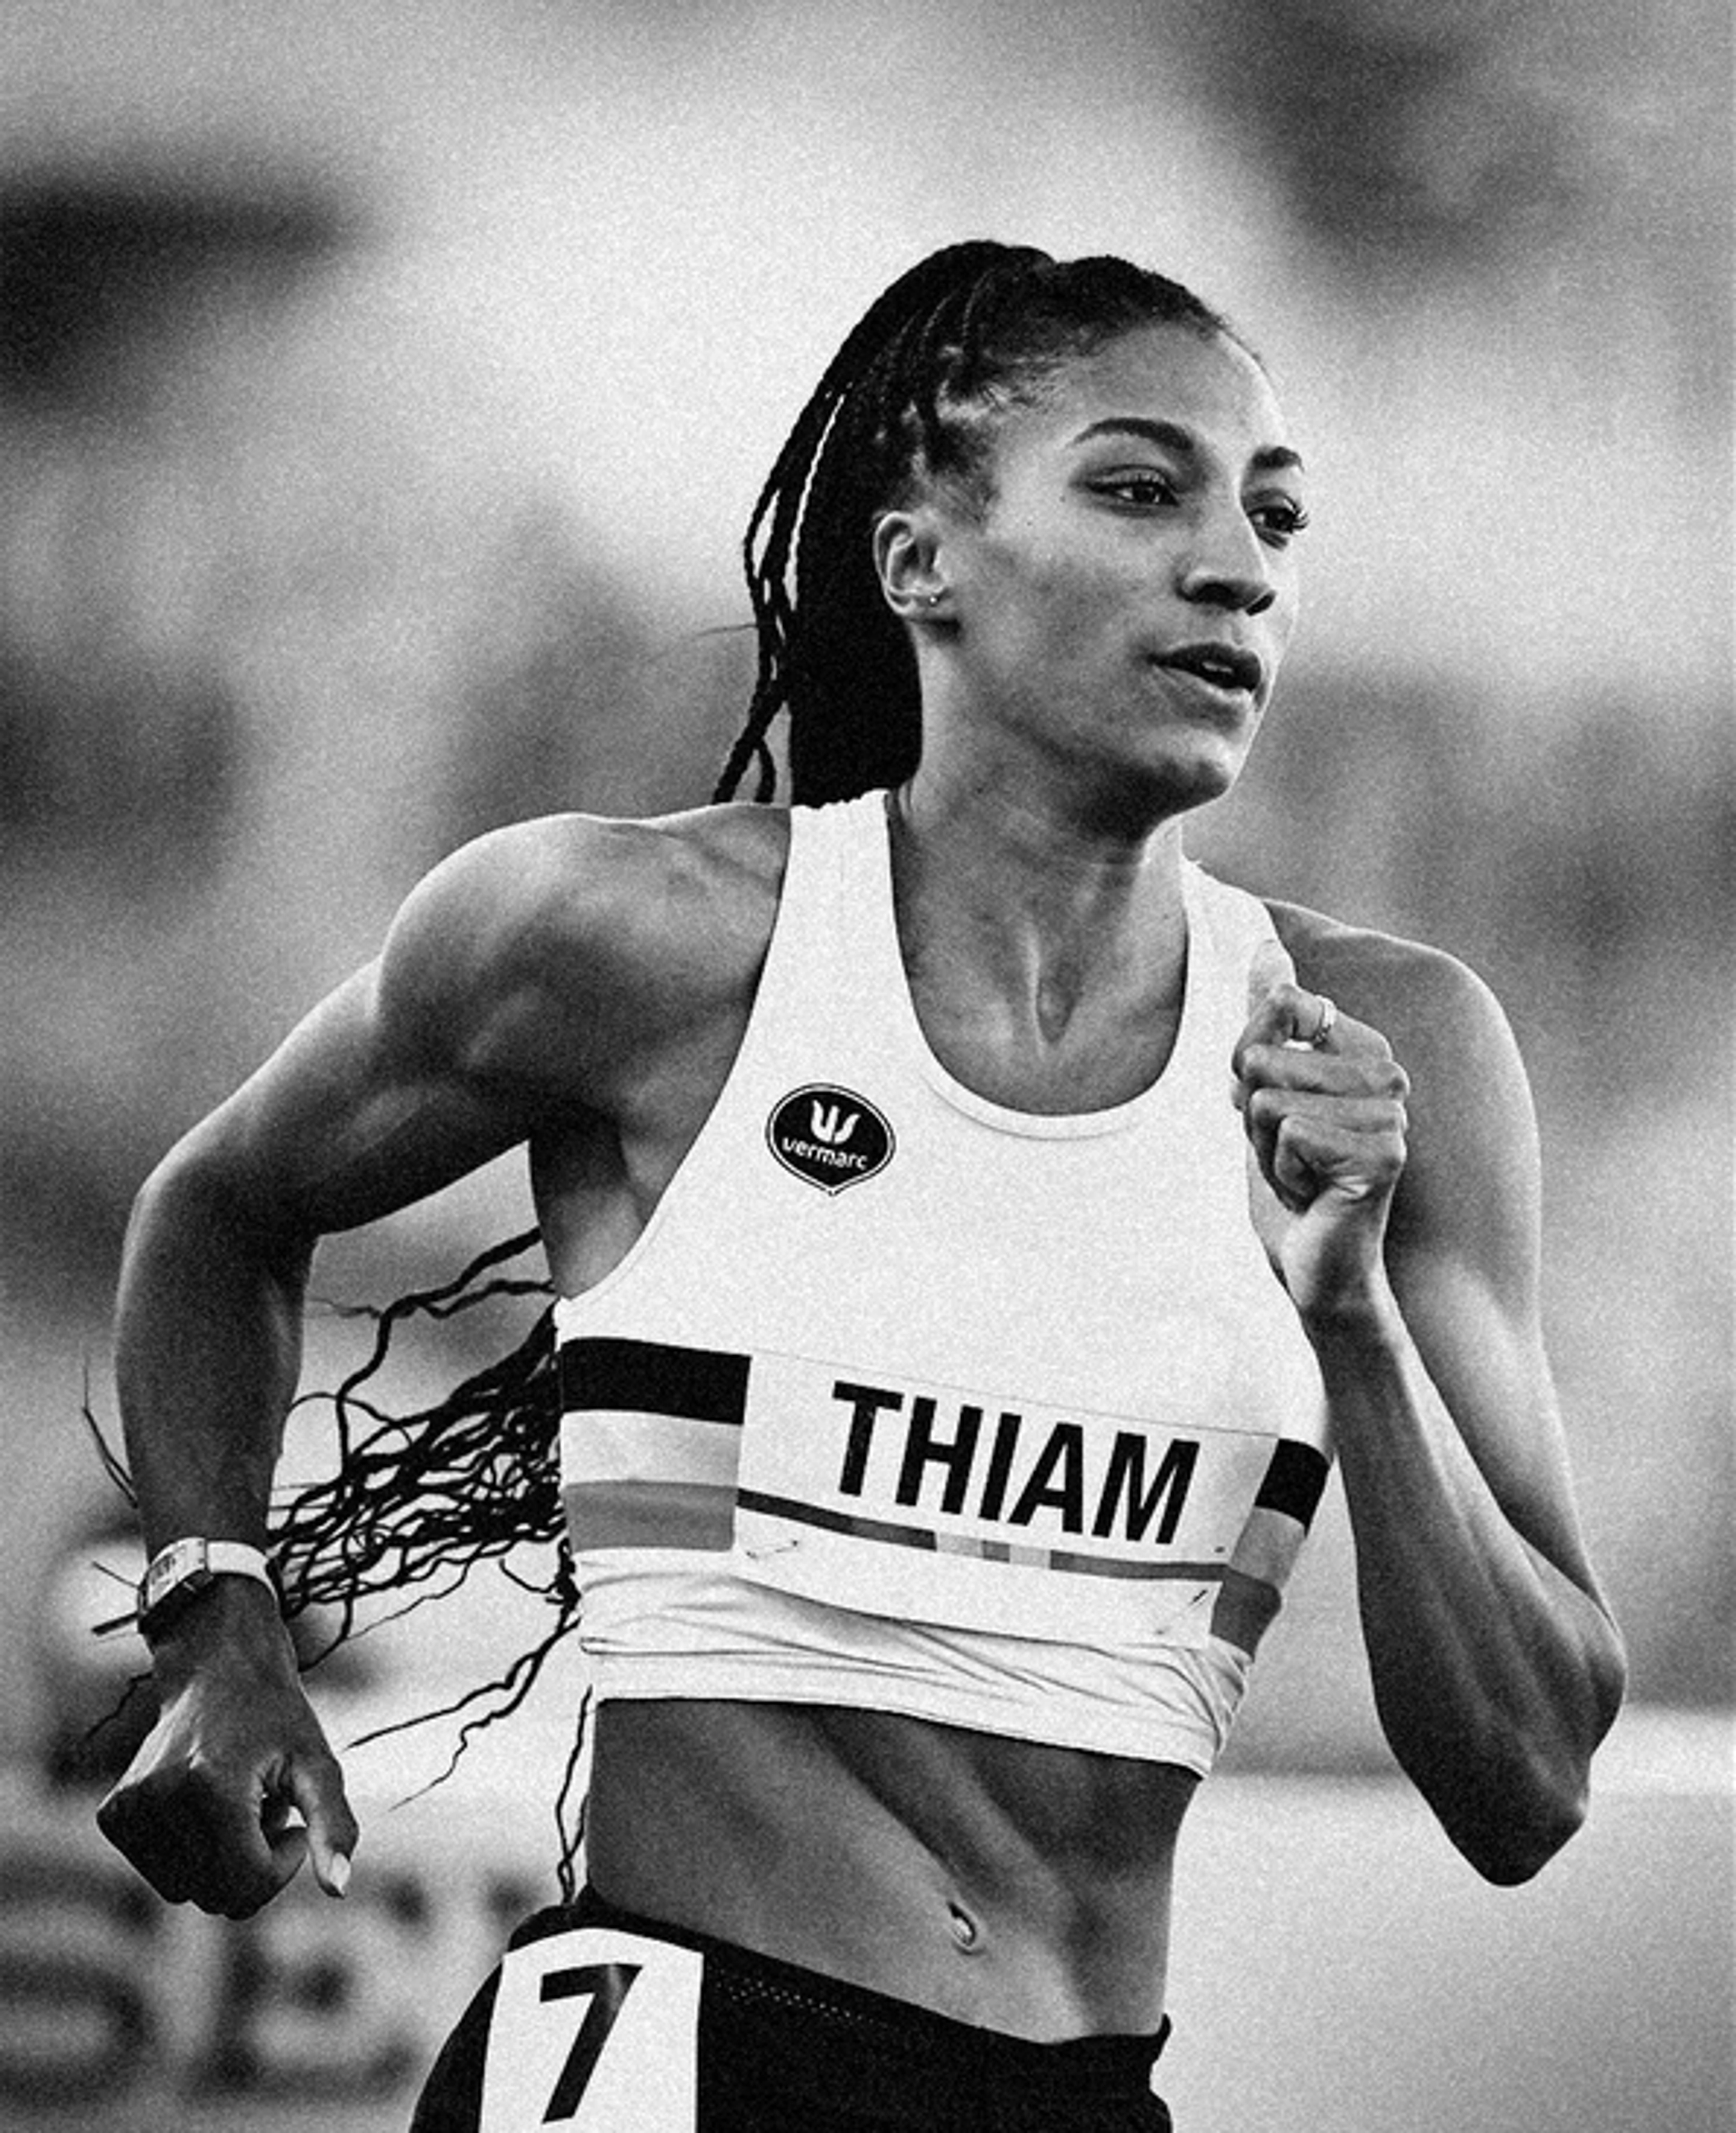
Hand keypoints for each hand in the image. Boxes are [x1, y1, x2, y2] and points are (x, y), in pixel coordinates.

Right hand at [96, 1586, 356, 1918]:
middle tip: (268, 1809)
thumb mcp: (317, 1762)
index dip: (283, 1865)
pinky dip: (191, 1854)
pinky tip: (207, 1805)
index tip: (295, 1823)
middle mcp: (158, 1801)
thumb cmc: (275, 1714)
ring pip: (186, 1893)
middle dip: (253, 1865)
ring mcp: (127, 1810)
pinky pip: (161, 1874)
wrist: (217, 1665)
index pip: (247, 1885)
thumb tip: (339, 1890)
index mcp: (209, 1788)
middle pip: (215, 1897)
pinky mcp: (113, 1815)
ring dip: (222, 1861)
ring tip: (239, 1804)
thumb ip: (333, 1825)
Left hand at [1232, 940, 1409, 1319]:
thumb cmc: (1293, 1181)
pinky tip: (1314, 1196)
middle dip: (1253, 1119)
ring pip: (1268, 1099)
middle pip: (1260, 1058)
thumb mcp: (1264, 1092)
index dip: (1250, 1069)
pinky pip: (1287, 1133)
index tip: (1280, 1114)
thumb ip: (1266, 1020)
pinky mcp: (1382, 1154)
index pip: (1278, 1009)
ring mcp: (1390, 1114)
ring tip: (1302, 1177)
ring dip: (1266, 1150)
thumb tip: (1265, 943)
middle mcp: (1388, 1073)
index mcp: (1364, 1048)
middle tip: (1291, 1157)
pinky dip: (1282, 1174)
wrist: (1316, 1266)